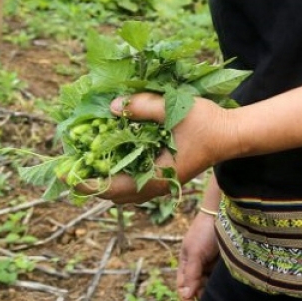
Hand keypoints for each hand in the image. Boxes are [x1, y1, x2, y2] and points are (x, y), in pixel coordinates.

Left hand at [79, 93, 230, 204]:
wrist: (235, 135)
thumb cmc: (208, 123)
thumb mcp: (175, 109)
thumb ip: (142, 106)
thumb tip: (111, 106)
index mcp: (157, 177)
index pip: (112, 187)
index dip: (86, 181)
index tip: (65, 173)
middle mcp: (158, 186)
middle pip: (114, 195)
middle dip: (91, 183)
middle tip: (71, 167)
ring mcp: (163, 183)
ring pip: (125, 192)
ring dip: (105, 181)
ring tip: (87, 164)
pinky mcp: (167, 176)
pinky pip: (135, 183)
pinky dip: (119, 176)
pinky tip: (113, 158)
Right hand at [177, 209, 220, 300]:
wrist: (223, 211)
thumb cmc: (204, 230)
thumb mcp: (195, 252)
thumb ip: (191, 273)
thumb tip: (186, 295)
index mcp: (186, 264)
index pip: (183, 288)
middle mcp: (198, 265)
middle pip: (197, 289)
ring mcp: (211, 264)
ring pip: (210, 285)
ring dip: (211, 294)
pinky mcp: (224, 262)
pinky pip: (221, 278)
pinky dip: (222, 286)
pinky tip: (227, 293)